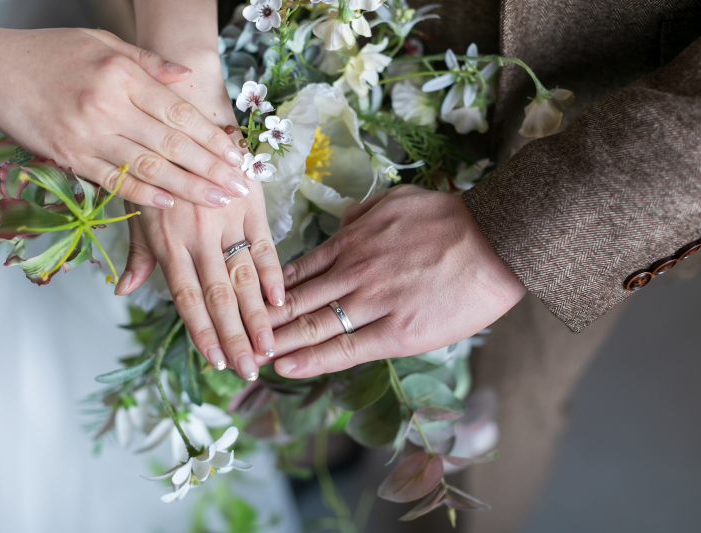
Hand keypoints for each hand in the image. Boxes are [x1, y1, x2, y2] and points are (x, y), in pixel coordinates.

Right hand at [0, 25, 247, 206]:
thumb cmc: (49, 53)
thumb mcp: (101, 42)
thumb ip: (148, 62)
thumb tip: (186, 77)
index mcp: (122, 75)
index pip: (178, 112)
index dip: (211, 137)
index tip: (236, 155)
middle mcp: (108, 106)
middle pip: (171, 144)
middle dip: (210, 169)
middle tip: (239, 187)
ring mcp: (87, 135)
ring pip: (148, 167)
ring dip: (187, 188)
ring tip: (218, 201)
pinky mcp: (68, 157)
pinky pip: (113, 180)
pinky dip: (143, 194)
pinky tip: (169, 204)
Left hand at [115, 53, 283, 380]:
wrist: (188, 117)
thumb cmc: (159, 168)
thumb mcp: (139, 210)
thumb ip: (140, 256)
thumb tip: (125, 291)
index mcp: (167, 242)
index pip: (186, 298)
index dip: (200, 331)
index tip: (215, 360)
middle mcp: (197, 236)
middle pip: (218, 296)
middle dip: (235, 336)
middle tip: (249, 369)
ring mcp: (226, 221)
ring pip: (243, 277)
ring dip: (258, 316)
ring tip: (270, 347)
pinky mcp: (251, 204)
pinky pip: (264, 245)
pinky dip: (274, 274)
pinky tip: (283, 302)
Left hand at [265, 185, 527, 377]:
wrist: (495, 240)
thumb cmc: (450, 218)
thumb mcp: (398, 200)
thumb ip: (364, 212)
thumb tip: (344, 219)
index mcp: (351, 241)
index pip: (296, 271)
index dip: (267, 291)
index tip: (246, 302)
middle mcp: (352, 271)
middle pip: (293, 301)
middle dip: (260, 321)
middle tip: (231, 336)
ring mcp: (371, 302)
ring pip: (311, 325)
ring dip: (275, 342)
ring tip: (248, 356)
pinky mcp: (396, 331)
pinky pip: (345, 347)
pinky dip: (312, 358)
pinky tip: (285, 367)